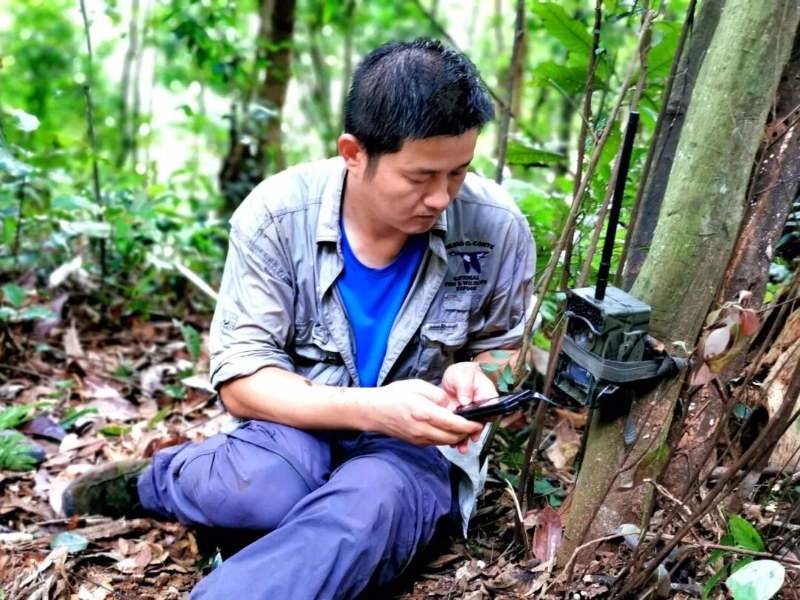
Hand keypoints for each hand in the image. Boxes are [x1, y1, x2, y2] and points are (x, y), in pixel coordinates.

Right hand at [364, 379, 482, 450]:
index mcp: (424, 413)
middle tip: (474, 424)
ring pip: (446, 442)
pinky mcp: (416, 443)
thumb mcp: (417, 386)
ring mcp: (419, 439)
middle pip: (453, 437)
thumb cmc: (394, 395)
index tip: (478, 423)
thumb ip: (437, 395)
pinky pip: (437, 443)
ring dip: (457, 436)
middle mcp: (423, 429)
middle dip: (466, 432)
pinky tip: (447, 429)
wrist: (374, 411)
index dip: (469, 426)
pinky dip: (446, 438)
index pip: (453, 424)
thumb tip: (450, 405)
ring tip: (463, 426)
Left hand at [441, 362, 498, 452]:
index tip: (479, 423)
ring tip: (461, 448)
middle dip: (475, 432)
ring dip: (466, 438)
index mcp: (486, 395)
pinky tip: (452, 444)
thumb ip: (465, 386)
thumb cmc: (462, 373)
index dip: (487, 416)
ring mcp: (471, 415)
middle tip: (471, 438)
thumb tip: (466, 401)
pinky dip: (457, 437)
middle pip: (481, 421)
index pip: (492, 407)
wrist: (454, 377)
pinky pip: (461, 429)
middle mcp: (481, 408)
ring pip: (471, 428)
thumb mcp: (462, 375)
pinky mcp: (461, 420)